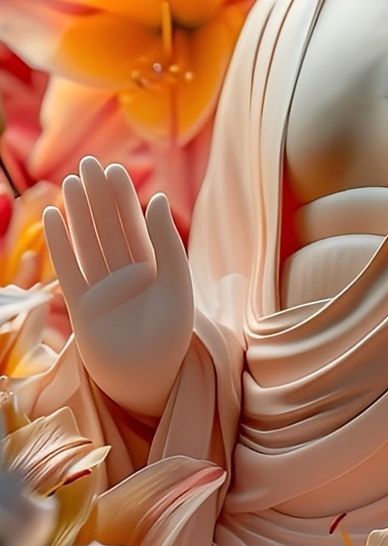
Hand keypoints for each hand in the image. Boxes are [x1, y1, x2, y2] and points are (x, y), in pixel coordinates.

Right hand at [43, 157, 193, 417]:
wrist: (150, 382)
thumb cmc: (171, 337)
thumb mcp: (177, 285)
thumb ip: (168, 244)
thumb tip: (158, 198)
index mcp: (152, 268)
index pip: (135, 225)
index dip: (124, 198)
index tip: (115, 170)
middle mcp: (125, 274)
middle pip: (108, 227)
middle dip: (99, 196)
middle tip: (88, 163)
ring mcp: (101, 289)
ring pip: (88, 242)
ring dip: (79, 212)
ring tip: (71, 181)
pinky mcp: (81, 307)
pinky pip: (69, 269)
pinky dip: (60, 244)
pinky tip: (53, 218)